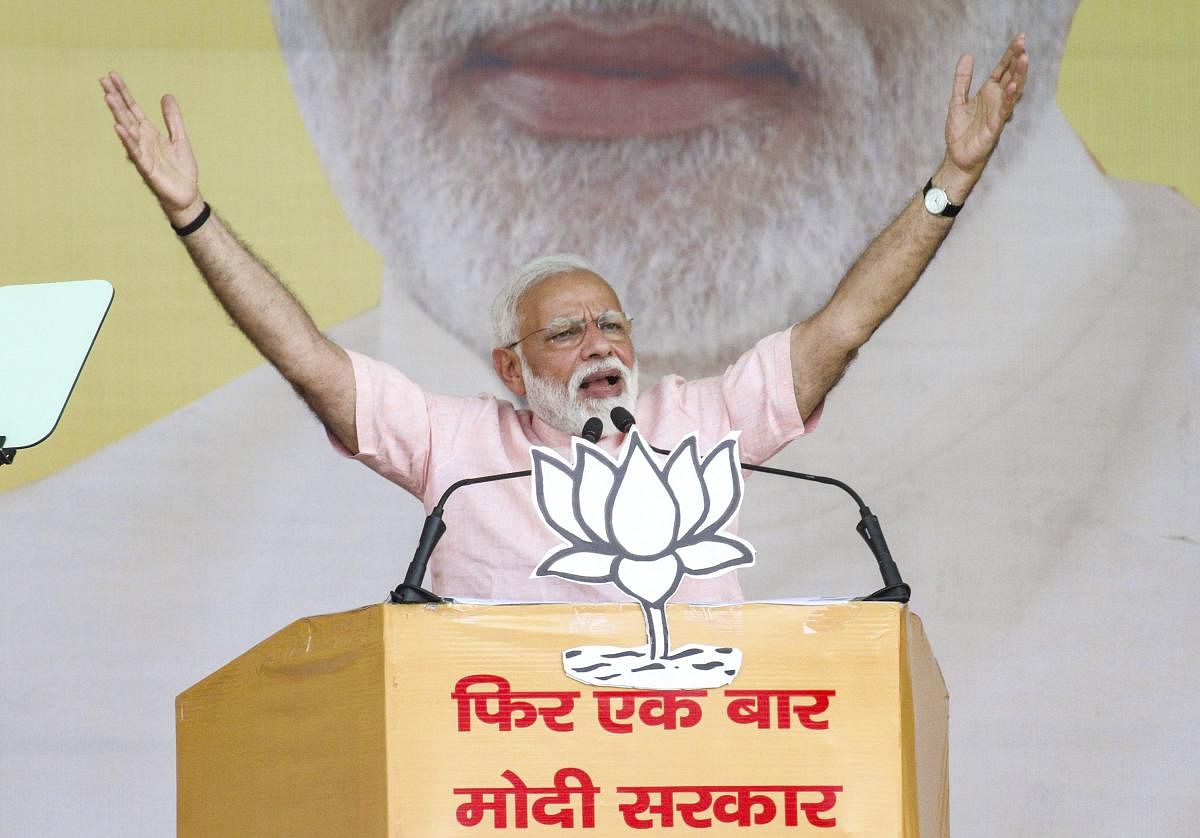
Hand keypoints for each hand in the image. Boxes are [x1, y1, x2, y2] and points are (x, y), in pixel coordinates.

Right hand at [100, 72, 201, 224]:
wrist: (187, 194)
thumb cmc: (181, 169)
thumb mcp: (180, 138)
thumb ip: (172, 118)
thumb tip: (166, 95)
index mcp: (149, 132)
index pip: (133, 108)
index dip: (123, 92)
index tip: (112, 75)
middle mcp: (142, 140)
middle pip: (126, 115)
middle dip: (115, 98)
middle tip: (103, 80)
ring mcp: (142, 153)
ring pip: (127, 130)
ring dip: (118, 114)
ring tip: (108, 97)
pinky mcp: (146, 168)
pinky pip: (134, 152)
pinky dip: (127, 140)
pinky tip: (118, 127)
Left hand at [943, 33, 1028, 185]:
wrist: (957, 156)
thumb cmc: (960, 131)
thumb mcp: (957, 100)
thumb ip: (962, 79)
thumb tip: (967, 55)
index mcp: (989, 92)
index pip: (1003, 69)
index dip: (1010, 55)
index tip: (1019, 38)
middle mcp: (997, 100)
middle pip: (1011, 76)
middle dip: (1017, 60)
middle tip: (1023, 43)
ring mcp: (998, 112)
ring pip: (1012, 90)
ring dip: (1018, 75)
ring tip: (1023, 58)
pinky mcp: (996, 126)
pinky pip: (1004, 110)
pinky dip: (1008, 98)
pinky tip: (1011, 86)